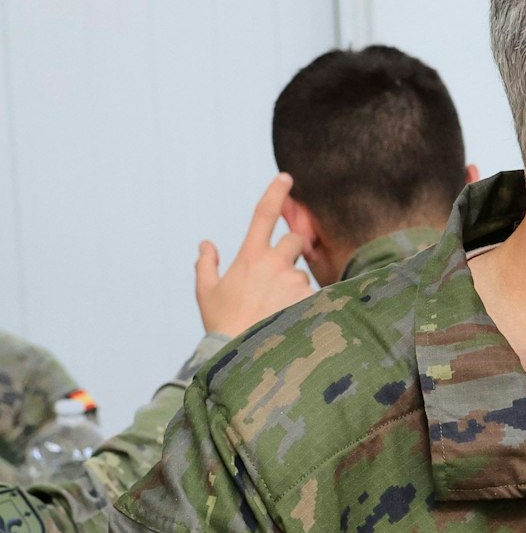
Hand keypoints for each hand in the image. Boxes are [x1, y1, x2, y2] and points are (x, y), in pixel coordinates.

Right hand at [195, 174, 314, 336]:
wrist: (242, 355)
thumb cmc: (222, 324)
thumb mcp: (206, 292)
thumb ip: (206, 264)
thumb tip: (206, 244)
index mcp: (249, 256)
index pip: (263, 214)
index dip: (276, 193)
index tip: (287, 178)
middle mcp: (275, 264)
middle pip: (295, 241)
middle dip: (291, 251)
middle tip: (275, 278)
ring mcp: (294, 281)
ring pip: (303, 273)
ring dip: (294, 285)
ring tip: (275, 311)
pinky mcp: (310, 299)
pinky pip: (312, 295)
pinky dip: (303, 305)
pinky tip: (289, 320)